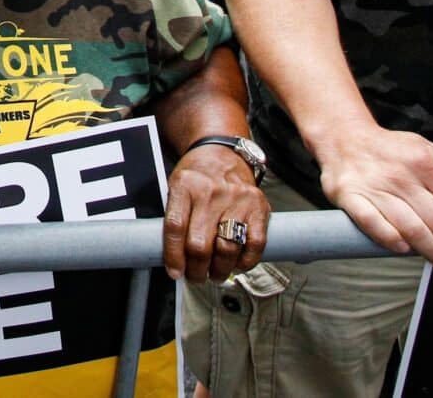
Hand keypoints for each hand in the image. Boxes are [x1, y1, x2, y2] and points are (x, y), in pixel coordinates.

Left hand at [163, 146, 270, 282]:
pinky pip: (254, 244)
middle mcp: (211, 192)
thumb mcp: (175, 188)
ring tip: (215, 274)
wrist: (222, 154)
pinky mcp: (258, 206)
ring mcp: (237, 199)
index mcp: (184, 186)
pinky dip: (246, 262)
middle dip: (197, 270)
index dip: (173, 256)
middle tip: (196, 276)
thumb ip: (174, 219)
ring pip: (227, 249)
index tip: (175, 272)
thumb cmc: (196, 177)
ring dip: (220, 270)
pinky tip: (237, 264)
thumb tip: (174, 261)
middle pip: (201, 244)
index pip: (175, 227)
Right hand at [315, 123, 432, 267]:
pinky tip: (405, 249)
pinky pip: (374, 225)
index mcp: (425, 161)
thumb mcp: (424, 149)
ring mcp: (375, 187)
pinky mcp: (351, 197)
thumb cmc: (390, 151)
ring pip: (413, 230)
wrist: (344, 138)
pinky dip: (391, 240)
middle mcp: (402, 175)